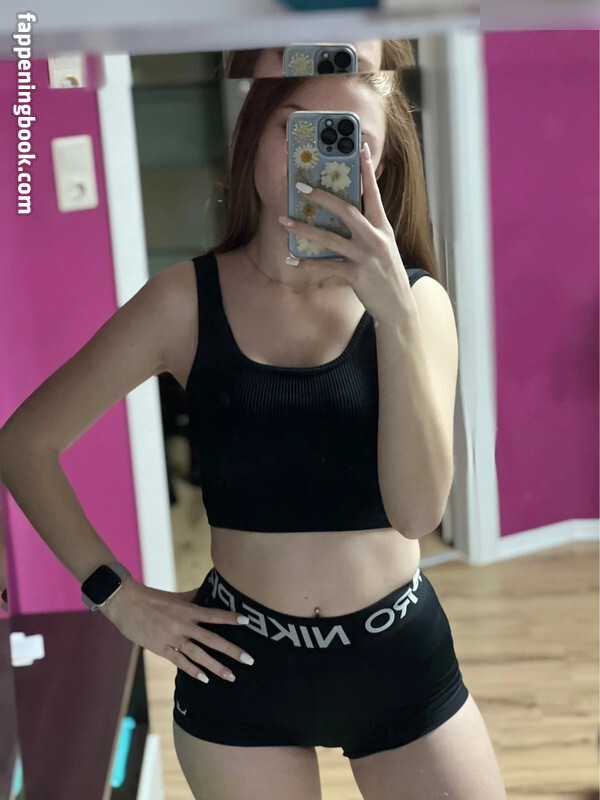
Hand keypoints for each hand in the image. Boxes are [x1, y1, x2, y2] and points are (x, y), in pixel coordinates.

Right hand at [101, 577, 253, 682]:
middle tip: (248, 659)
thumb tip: (208, 591)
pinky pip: (180, 662)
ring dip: (215, 666)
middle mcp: (183, 624)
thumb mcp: (175, 596)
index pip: (214, 614)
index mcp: (188, 609)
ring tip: (230, 676)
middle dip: (231, 650)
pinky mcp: (161, 649)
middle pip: (211, 639)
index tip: (247, 620)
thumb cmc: (151, 598)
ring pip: (198, 654)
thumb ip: (193, 597)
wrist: (125, 603)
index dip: (230, 617)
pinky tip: (205, 679)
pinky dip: (192, 671)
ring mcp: (172, 638)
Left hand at [278, 143, 415, 324]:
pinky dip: (307, 265)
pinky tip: (291, 262)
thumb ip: (369, 228)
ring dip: (304, 229)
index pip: (374, 193)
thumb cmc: (386, 273)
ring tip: (284, 221)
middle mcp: (375, 238)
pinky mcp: (355, 275)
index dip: (367, 170)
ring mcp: (365, 257)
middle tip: (301, 186)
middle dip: (323, 197)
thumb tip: (346, 211)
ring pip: (329, 239)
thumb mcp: (383, 246)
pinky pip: (325, 267)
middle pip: (346, 211)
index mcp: (383, 227)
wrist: (398, 305)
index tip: (359, 148)